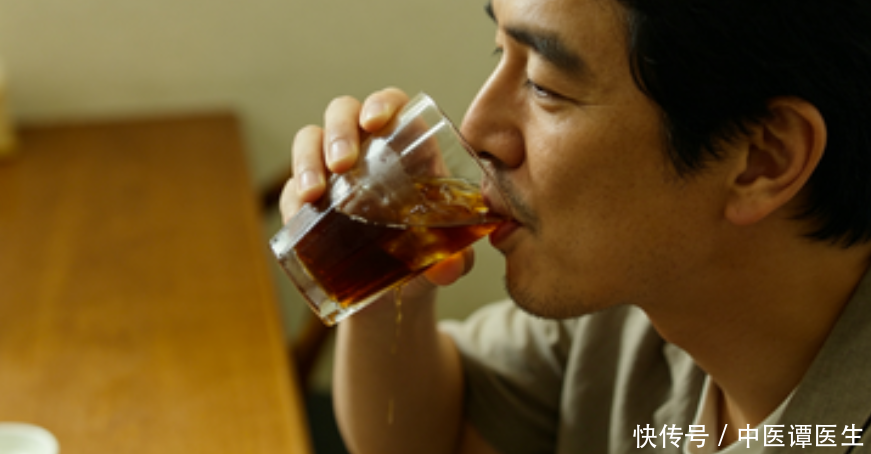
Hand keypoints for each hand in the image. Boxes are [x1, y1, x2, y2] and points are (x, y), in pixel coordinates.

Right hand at [278, 87, 473, 298]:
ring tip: (312, 193)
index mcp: (406, 148)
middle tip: (342, 164)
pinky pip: (290, 188)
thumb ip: (454, 260)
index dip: (381, 103)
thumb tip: (450, 268)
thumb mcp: (445, 258)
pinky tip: (297, 217)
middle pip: (344, 113)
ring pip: (310, 139)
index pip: (391, 105)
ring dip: (307, 159)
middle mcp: (366, 150)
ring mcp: (332, 173)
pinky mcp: (307, 201)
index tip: (375, 122)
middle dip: (339, 131)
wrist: (395, 293)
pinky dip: (290, 200)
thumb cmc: (426, 258)